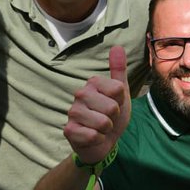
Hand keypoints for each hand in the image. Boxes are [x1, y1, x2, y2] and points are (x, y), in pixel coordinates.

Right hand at [63, 46, 130, 163]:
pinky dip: (97, 139)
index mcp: (93, 83)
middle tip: (107, 118)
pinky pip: (93, 135)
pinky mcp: (68, 130)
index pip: (118, 89)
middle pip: (112, 107)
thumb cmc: (111, 115)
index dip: (121, 101)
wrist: (102, 142)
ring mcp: (72, 112)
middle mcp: (80, 94)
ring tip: (100, 128)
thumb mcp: (120, 93)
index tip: (115, 104)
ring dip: (106, 130)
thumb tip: (117, 47)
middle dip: (114, 117)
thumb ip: (119, 70)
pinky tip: (92, 137)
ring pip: (103, 122)